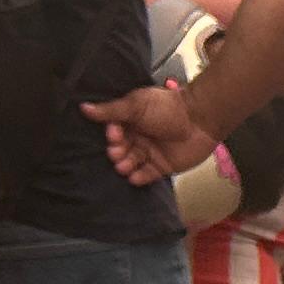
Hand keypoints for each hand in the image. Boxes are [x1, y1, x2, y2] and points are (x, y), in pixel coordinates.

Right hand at [82, 83, 219, 185]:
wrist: (199, 119)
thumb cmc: (167, 107)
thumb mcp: (136, 105)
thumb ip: (111, 110)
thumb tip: (83, 107)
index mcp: (130, 121)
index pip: (113, 132)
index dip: (112, 135)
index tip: (114, 134)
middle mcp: (138, 138)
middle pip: (121, 149)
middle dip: (117, 152)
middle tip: (117, 152)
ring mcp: (150, 153)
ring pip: (131, 163)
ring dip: (125, 166)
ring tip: (123, 166)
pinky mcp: (162, 167)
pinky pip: (147, 175)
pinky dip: (140, 178)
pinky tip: (134, 178)